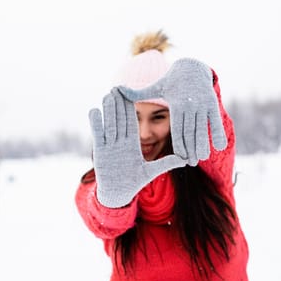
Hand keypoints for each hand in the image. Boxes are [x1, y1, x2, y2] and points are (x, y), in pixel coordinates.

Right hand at [89, 88, 186, 207]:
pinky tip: (94, 111)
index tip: (133, 94)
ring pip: (109, 123)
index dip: (132, 108)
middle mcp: (121, 142)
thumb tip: (185, 159)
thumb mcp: (152, 171)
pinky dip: (96, 124)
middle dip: (119, 103)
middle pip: (120, 119)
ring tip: (107, 94)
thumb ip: (166, 163)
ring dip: (108, 109)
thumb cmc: (134, 182)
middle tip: (118, 87)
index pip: (132, 122)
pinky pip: (98, 135)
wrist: (119, 193)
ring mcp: (110, 145)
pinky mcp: (100, 152)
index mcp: (133, 144)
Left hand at [118, 58, 226, 165]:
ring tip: (203, 157)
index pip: (177, 128)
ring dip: (204, 143)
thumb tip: (116, 89)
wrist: (192, 66)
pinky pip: (215, 120)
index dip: (180, 143)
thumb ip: (138, 92)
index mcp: (176, 103)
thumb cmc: (171, 81)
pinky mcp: (212, 102)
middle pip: (190, 130)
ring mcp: (202, 103)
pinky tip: (220, 147)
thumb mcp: (156, 86)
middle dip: (192, 147)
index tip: (180, 156)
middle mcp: (190, 104)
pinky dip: (219, 133)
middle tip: (193, 163)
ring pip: (203, 127)